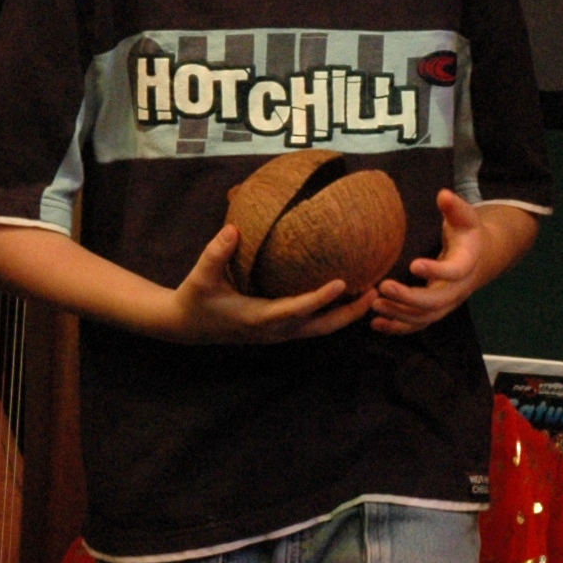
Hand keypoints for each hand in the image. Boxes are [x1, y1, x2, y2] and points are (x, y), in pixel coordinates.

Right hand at [158, 224, 372, 343]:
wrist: (186, 326)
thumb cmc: (195, 299)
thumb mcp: (200, 277)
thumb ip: (216, 253)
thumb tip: (233, 229)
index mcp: (259, 317)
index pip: (297, 309)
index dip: (320, 297)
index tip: (343, 282)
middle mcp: (275, 330)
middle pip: (323, 326)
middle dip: (351, 313)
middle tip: (376, 291)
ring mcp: (280, 334)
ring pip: (323, 328)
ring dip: (348, 314)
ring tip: (373, 292)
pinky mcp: (281, 331)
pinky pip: (315, 325)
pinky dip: (335, 314)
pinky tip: (350, 297)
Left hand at [372, 188, 494, 334]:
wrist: (479, 258)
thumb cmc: (467, 234)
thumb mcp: (465, 218)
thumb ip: (455, 207)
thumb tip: (443, 195)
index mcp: (467, 264)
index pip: (455, 272)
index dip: (436, 270)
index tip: (414, 264)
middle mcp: (459, 289)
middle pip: (436, 302)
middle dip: (409, 297)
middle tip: (383, 286)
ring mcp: (447, 303)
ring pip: (425, 318)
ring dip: (399, 314)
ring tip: (375, 303)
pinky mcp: (435, 311)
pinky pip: (417, 325)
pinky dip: (397, 328)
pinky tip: (376, 323)